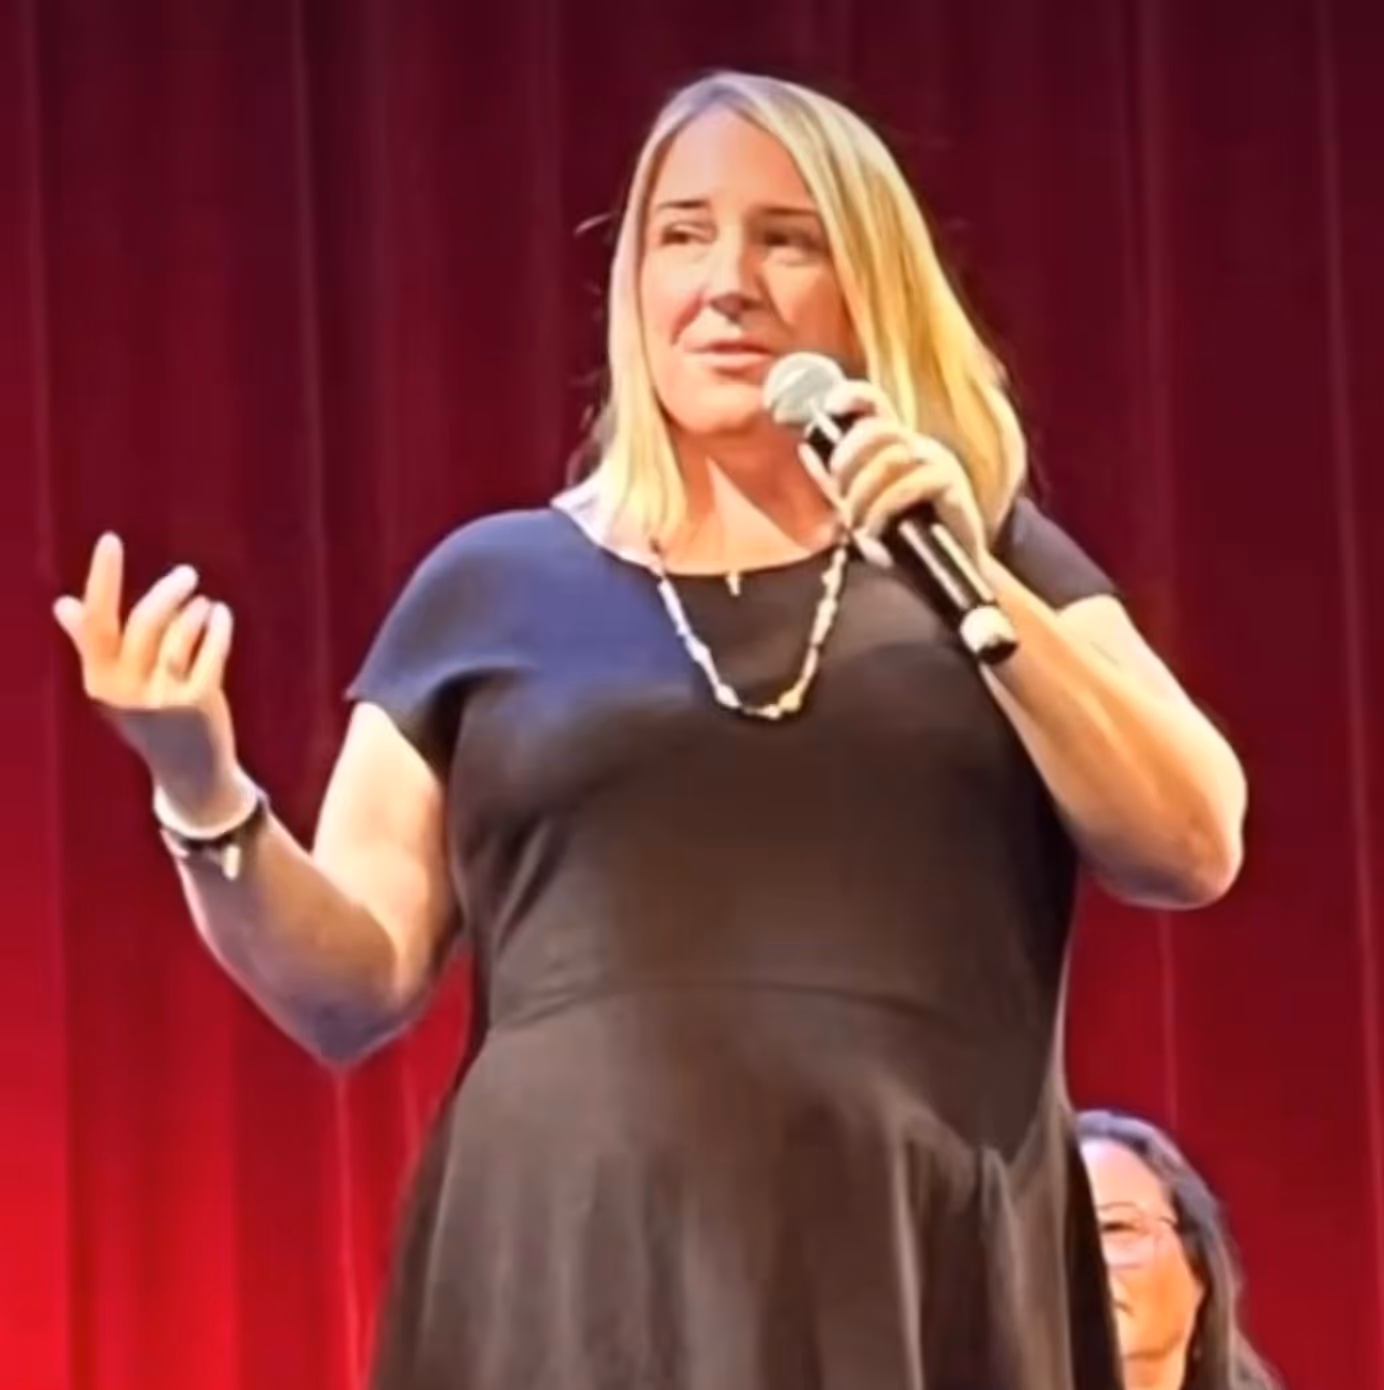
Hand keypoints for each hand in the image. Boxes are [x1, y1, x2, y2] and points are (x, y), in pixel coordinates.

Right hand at [53, 533, 244, 822]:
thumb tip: (63, 604)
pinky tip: (221, 616)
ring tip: (205, 604)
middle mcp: (125, 691)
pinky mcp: (197, 703)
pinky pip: (209, 652)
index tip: (111, 540)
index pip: (96, 621)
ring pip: (180, 636)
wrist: (190, 774)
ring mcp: (162, 698)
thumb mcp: (116, 687)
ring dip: (195, 612)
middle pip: (145, 623)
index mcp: (99, 681)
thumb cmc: (151, 720)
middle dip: (168, 592)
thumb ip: (92, 645)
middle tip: (188, 575)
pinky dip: (217, 629)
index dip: (102, 579)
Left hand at [806, 378, 988, 565]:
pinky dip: (885, 507)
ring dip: (863, 493)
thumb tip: (805, 448)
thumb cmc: (900, 537)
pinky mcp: (952, 485)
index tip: (830, 406)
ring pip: (891, 457)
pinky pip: (912, 483)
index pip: (875, 404)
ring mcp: (938, 462)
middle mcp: (918, 446)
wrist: (942, 573)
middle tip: (840, 498)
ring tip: (857, 525)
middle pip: (876, 430)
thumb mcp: (860, 504)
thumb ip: (835, 479)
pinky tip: (876, 530)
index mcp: (896, 445)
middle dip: (848, 463)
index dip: (852, 397)